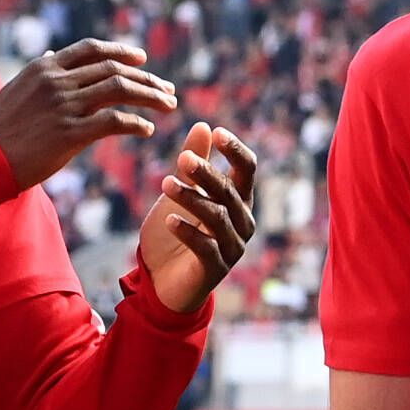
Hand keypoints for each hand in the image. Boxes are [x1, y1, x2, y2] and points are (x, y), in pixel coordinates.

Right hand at [0, 39, 178, 186]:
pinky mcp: (70, 134)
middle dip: (146, 78)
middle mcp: (57, 81)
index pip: (92, 49)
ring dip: (150, 96)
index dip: (120, 52)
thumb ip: (38, 71)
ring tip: (168, 105)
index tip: (141, 60)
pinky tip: (147, 129)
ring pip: (119, 90)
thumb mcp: (15, 89)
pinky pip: (113, 121)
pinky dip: (136, 123)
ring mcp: (64, 106)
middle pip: (113, 69)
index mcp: (45, 67)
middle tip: (167, 88)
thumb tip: (51, 53)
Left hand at [138, 123, 259, 313]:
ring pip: (216, 217)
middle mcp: (242, 222)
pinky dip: (187, 232)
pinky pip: (205, 247)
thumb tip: (204, 125)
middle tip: (181, 158)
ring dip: (191, 199)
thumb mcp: (180, 193)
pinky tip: (169, 220)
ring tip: (165, 184)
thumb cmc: (174, 233)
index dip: (235, 151)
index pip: (247, 170)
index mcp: (238, 201)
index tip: (217, 133)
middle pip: (230, 192)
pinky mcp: (215, 269)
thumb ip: (194, 163)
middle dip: (206, 173)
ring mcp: (232, 247)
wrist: (161, 283)